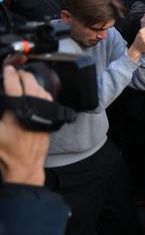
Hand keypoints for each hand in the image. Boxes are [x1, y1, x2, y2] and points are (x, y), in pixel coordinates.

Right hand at [0, 66, 52, 185]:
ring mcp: (44, 114)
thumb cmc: (6, 153)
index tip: (7, 68)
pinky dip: (41, 92)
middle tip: (15, 71)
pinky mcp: (49, 119)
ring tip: (24, 79)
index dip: (10, 74)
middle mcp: (34, 110)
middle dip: (23, 75)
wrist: (25, 166)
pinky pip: (48, 100)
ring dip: (33, 82)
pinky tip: (36, 92)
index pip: (14, 85)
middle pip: (31, 84)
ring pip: (41, 90)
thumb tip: (1, 103)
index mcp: (18, 111)